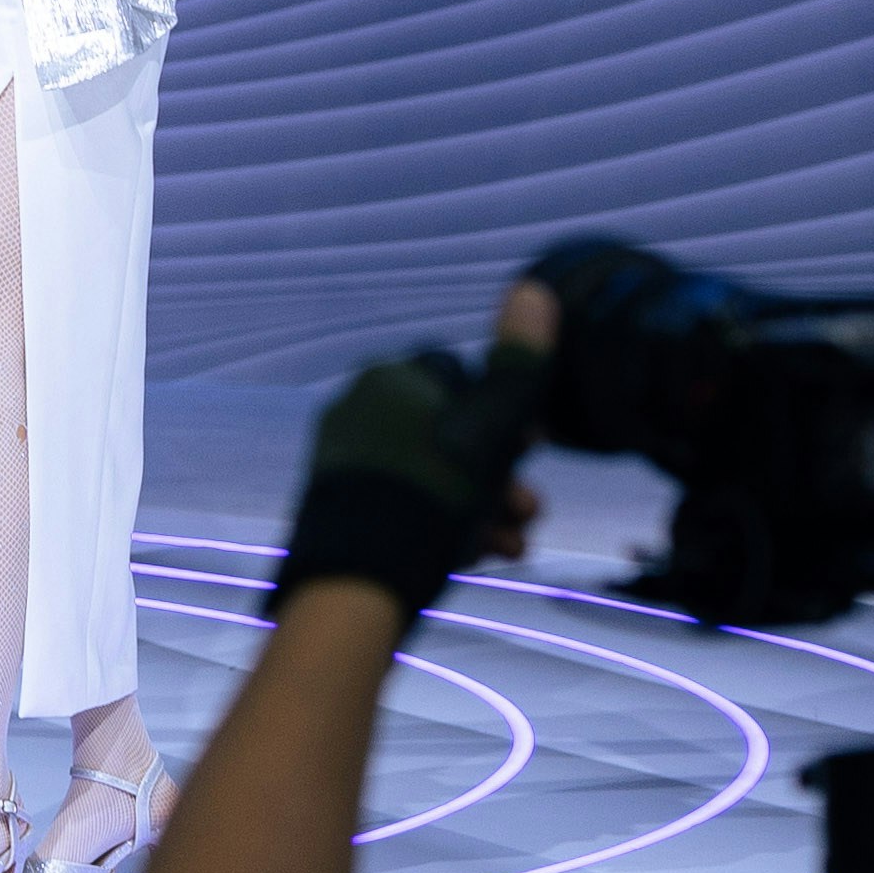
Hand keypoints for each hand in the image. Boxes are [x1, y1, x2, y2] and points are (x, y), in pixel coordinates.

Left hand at [271, 343, 548, 622]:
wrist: (357, 581)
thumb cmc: (434, 495)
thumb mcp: (492, 426)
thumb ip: (517, 365)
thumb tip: (535, 290)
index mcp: (388, 379)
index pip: (464, 378)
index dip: (507, 411)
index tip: (535, 445)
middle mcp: (358, 410)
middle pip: (451, 433)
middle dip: (501, 474)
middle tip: (530, 509)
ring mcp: (344, 460)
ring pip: (434, 475)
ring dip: (485, 506)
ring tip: (516, 541)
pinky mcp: (338, 505)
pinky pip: (403, 505)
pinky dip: (446, 525)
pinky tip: (482, 555)